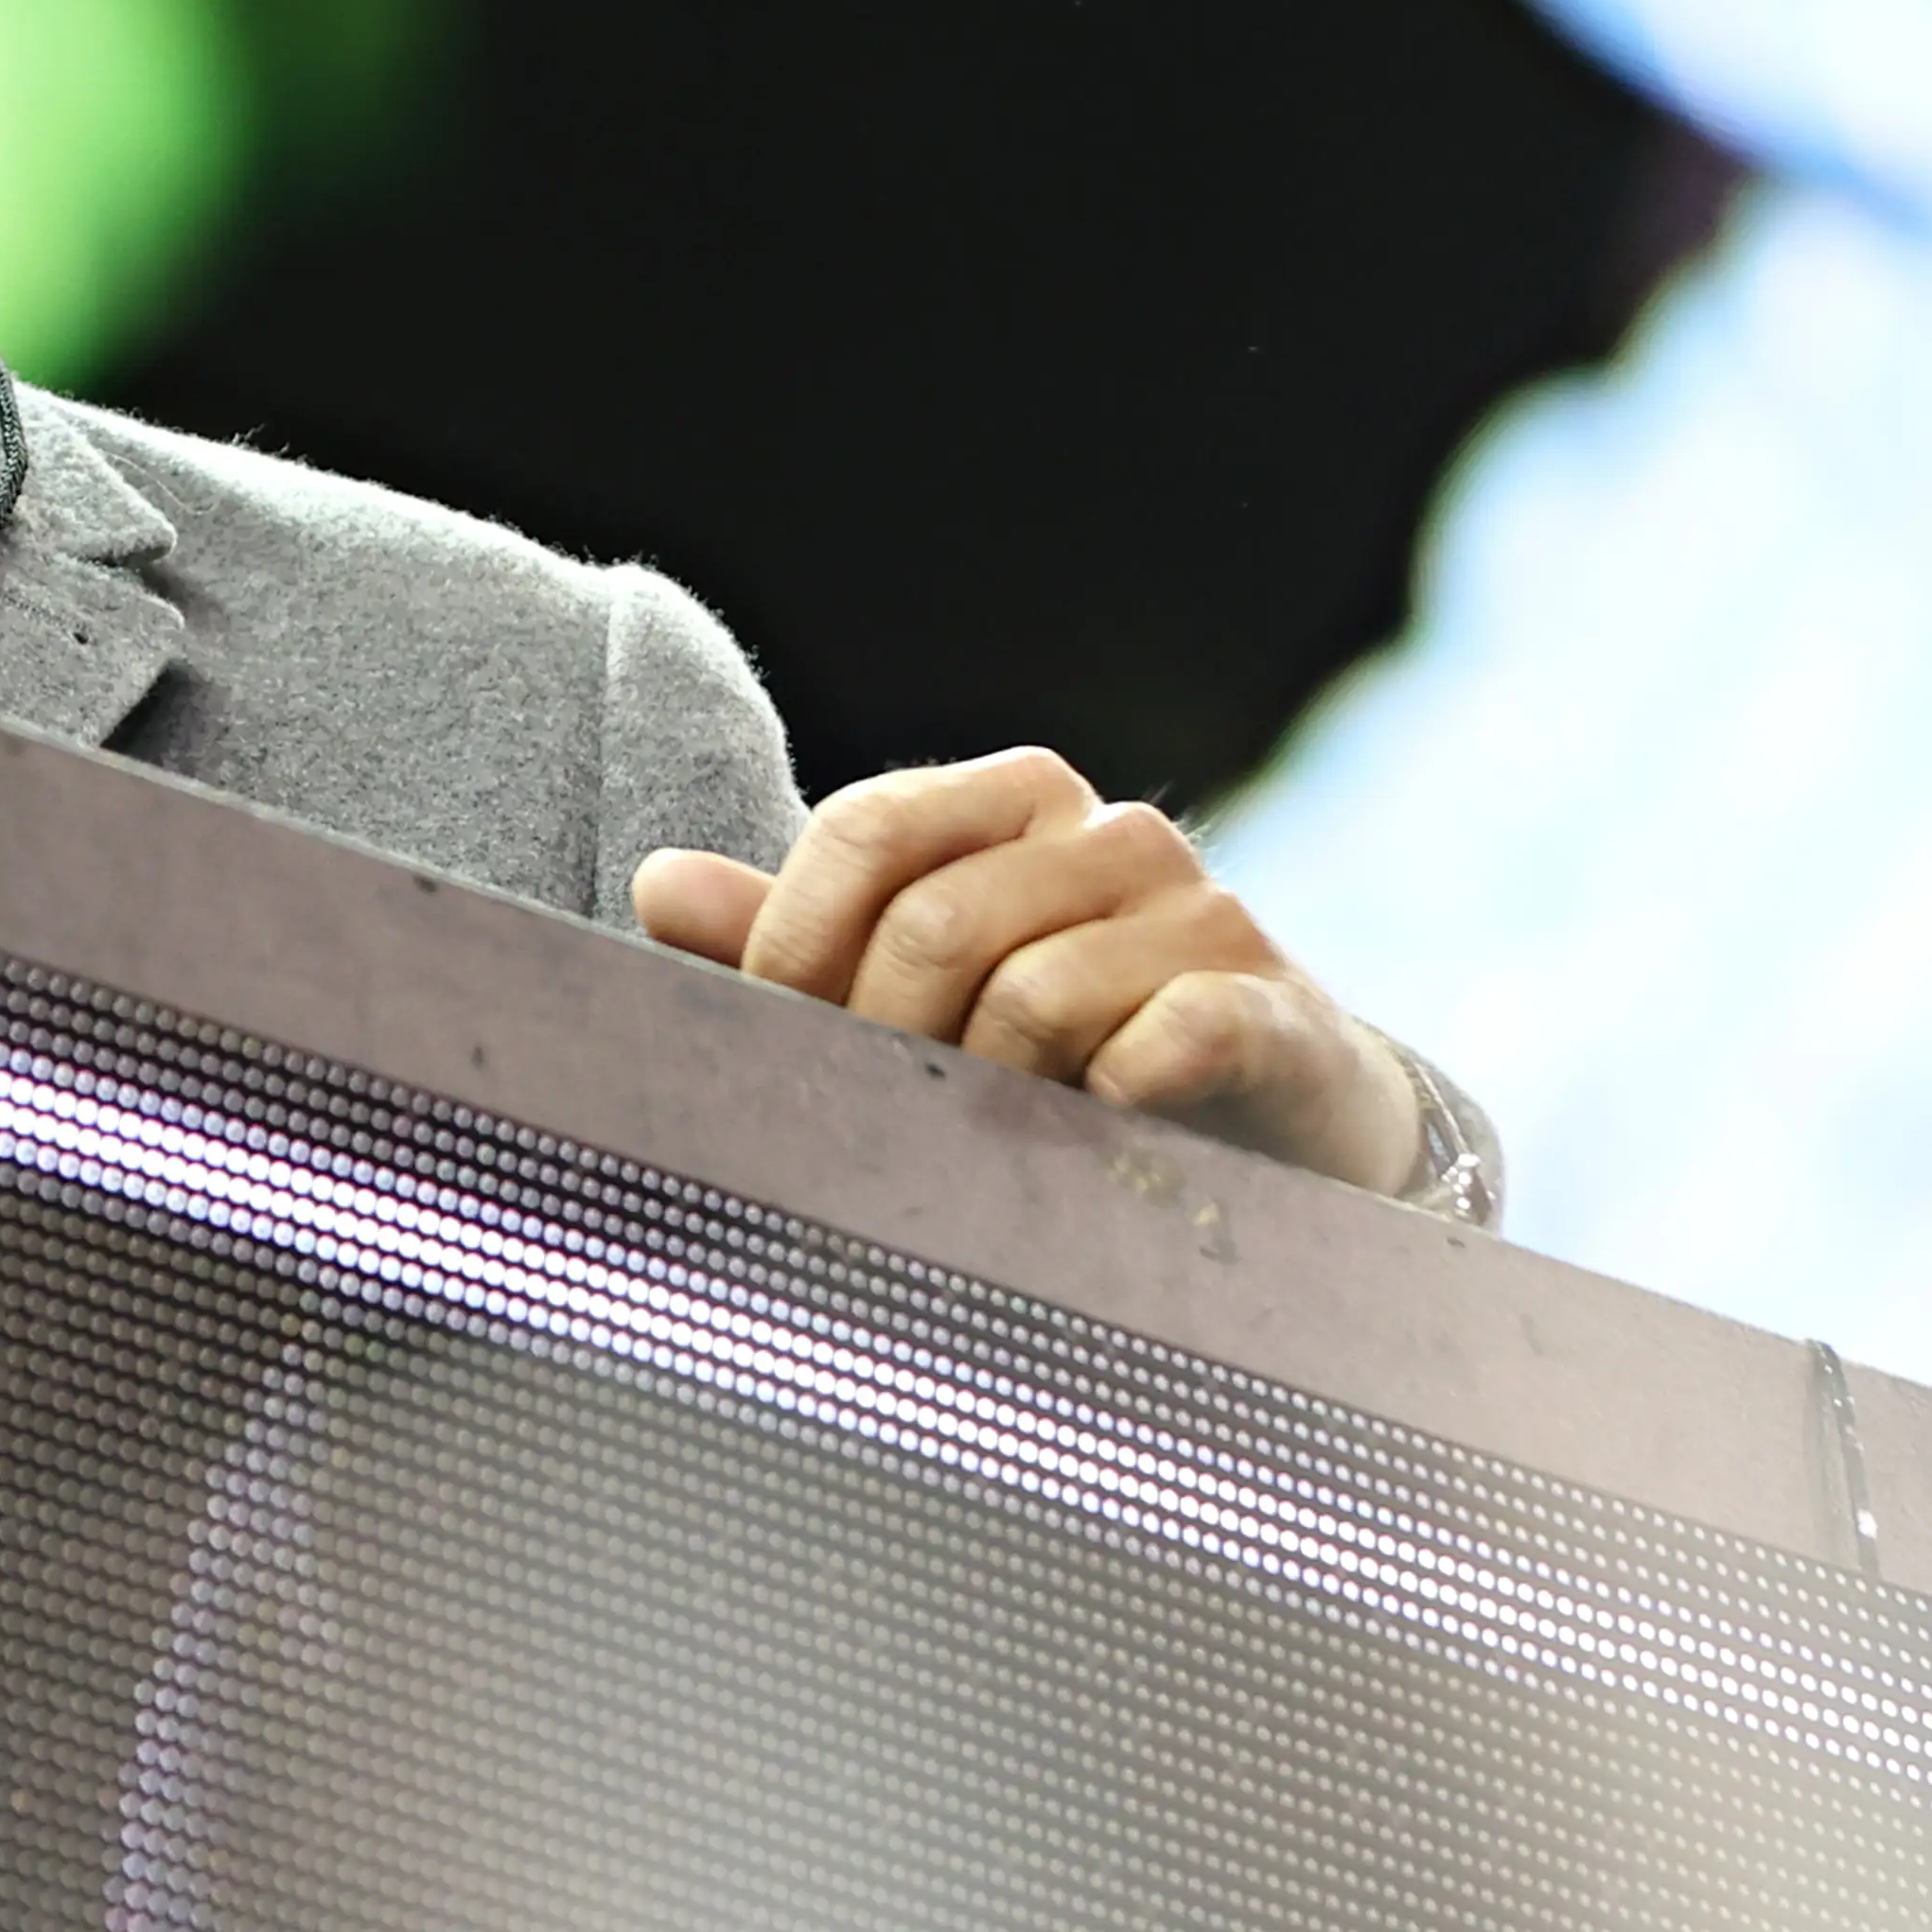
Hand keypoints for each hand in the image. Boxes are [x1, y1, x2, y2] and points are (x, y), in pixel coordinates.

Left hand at [631, 748, 1424, 1194]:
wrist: (1273, 1113)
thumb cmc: (1066, 1039)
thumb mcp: (922, 981)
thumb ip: (795, 935)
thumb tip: (658, 886)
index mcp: (1011, 800)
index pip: (863, 831)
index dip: (796, 947)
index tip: (782, 1040)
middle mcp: (1109, 831)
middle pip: (933, 924)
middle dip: (885, 1042)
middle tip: (896, 1114)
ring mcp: (1201, 910)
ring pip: (1032, 996)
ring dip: (994, 1091)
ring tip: (1006, 1132)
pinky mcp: (1272, 1005)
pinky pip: (1165, 1040)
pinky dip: (1114, 1095)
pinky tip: (1106, 1125)